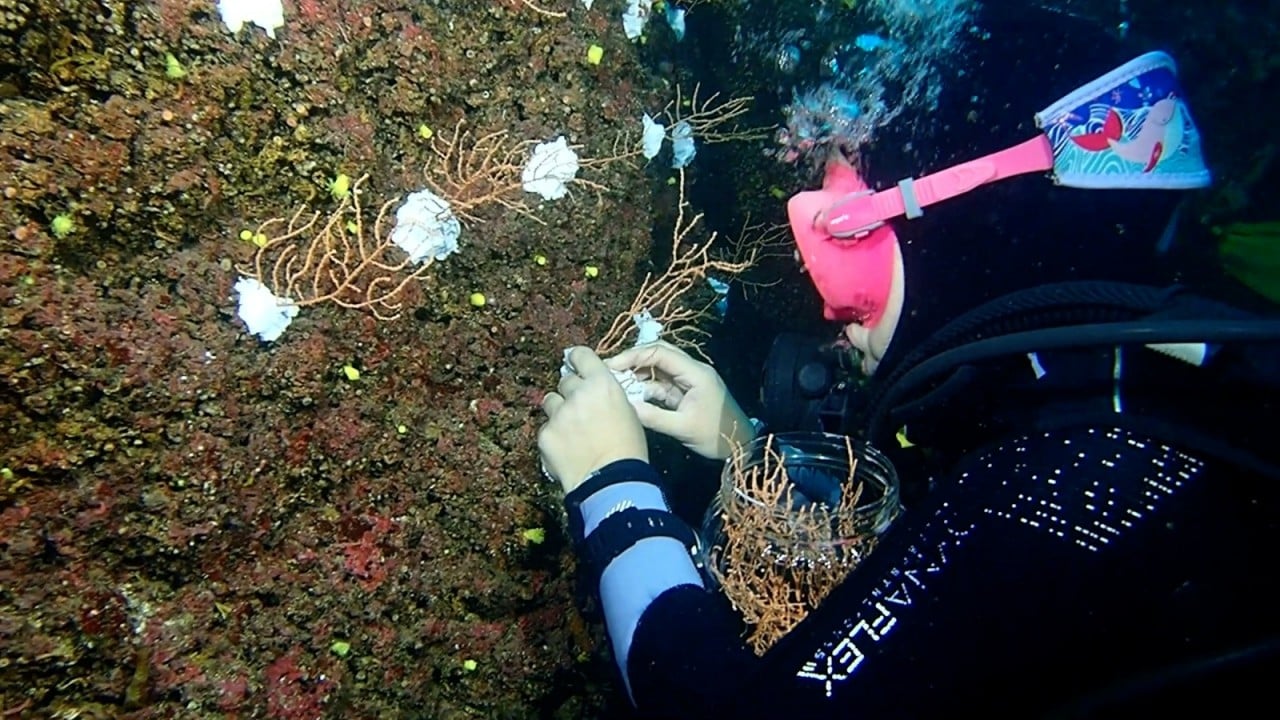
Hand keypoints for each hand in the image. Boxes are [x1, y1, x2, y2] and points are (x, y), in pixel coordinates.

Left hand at [539, 346, 648, 493]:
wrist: (612, 482)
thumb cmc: (628, 449)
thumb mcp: (628, 412)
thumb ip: (607, 395)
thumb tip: (595, 390)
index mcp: (602, 384)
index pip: (581, 355)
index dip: (577, 359)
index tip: (576, 364)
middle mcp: (577, 394)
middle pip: (564, 381)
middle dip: (571, 392)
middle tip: (581, 411)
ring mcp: (558, 414)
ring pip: (550, 402)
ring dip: (558, 412)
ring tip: (572, 432)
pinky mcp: (545, 435)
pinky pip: (545, 428)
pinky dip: (554, 437)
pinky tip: (567, 450)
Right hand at [605, 341, 753, 460]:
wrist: (739, 445)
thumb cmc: (716, 436)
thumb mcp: (682, 428)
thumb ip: (653, 417)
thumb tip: (624, 407)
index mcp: (695, 373)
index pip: (660, 353)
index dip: (633, 356)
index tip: (611, 366)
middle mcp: (692, 370)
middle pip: (659, 354)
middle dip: (634, 360)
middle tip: (611, 371)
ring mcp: (689, 380)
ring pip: (659, 368)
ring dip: (639, 373)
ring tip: (617, 383)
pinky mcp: (686, 392)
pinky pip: (662, 383)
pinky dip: (647, 386)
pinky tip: (632, 394)